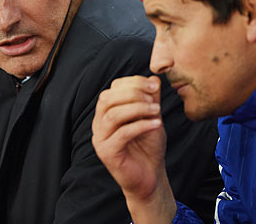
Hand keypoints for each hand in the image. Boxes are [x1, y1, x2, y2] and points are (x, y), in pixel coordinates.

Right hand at [92, 75, 175, 223]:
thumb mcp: (152, 118)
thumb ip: (150, 99)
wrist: (150, 177)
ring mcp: (100, 139)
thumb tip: (153, 78)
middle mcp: (98, 124)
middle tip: (154, 97)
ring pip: (113, 114)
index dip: (133, 83)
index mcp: (106, 112)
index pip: (112, 89)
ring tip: (156, 111)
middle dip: (133, 93)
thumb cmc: (148, 147)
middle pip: (107, 98)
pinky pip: (121, 134)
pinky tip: (156, 124)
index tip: (154, 86)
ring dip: (137, 108)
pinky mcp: (107, 153)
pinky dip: (140, 125)